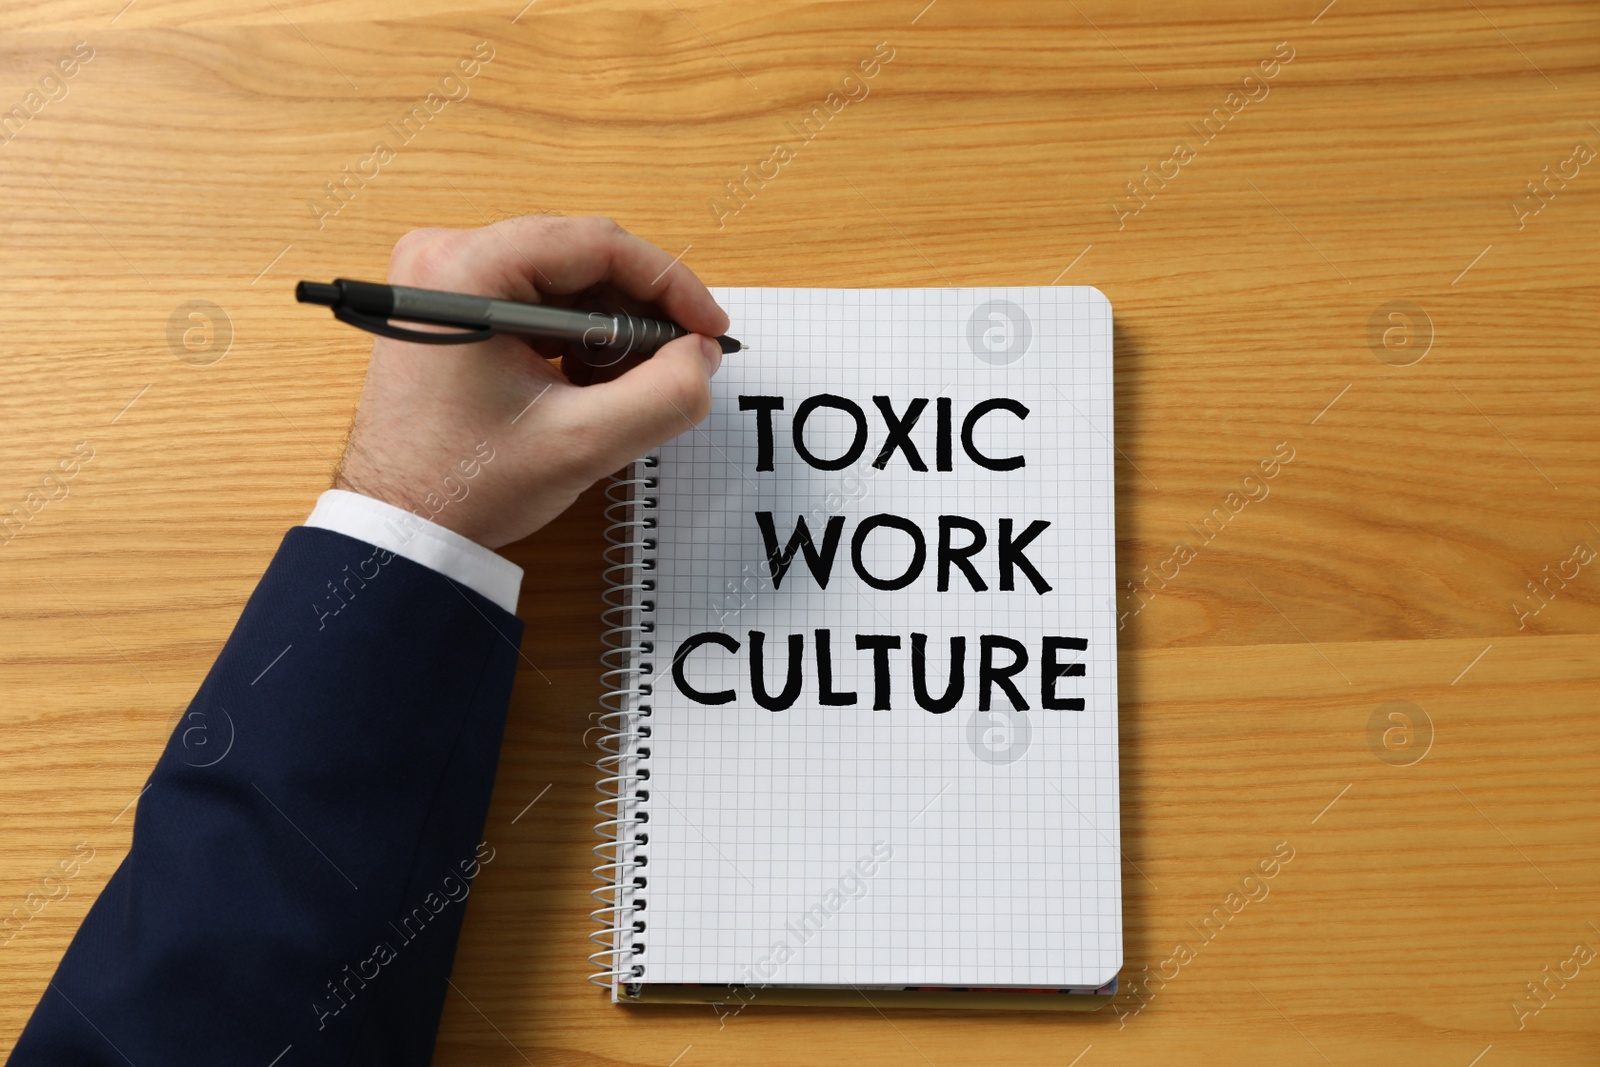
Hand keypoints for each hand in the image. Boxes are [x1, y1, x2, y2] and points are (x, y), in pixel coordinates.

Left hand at [332, 216, 728, 549]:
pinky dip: (578, 338)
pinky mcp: (451, 307)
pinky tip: (592, 386)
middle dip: (640, 313)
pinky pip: (537, 301)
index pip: (596, 244)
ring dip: (611, 329)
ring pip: (564, 281)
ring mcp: (444, 278)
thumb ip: (664, 396)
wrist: (398, 524)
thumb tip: (702, 356)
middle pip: (581, 258)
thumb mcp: (583, 443)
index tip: (709, 329)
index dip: (669, 285)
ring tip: (628, 387)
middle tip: (681, 363)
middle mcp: (447, 255)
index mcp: (467, 270)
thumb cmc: (464, 484)